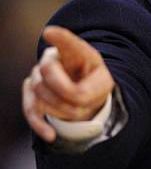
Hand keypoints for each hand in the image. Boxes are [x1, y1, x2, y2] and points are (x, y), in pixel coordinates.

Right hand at [22, 26, 114, 141]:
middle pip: (47, 70)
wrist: (86, 94)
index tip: (49, 33)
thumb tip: (65, 98)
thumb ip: (86, 92)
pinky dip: (40, 124)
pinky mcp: (32, 94)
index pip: (67, 41)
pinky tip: (50, 134)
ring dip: (62, 108)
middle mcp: (53, 59)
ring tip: (77, 110)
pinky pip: (30, 109)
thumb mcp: (102, 86)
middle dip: (66, 91)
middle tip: (85, 101)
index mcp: (75, 52)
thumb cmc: (94, 85)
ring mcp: (39, 76)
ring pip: (41, 92)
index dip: (59, 37)